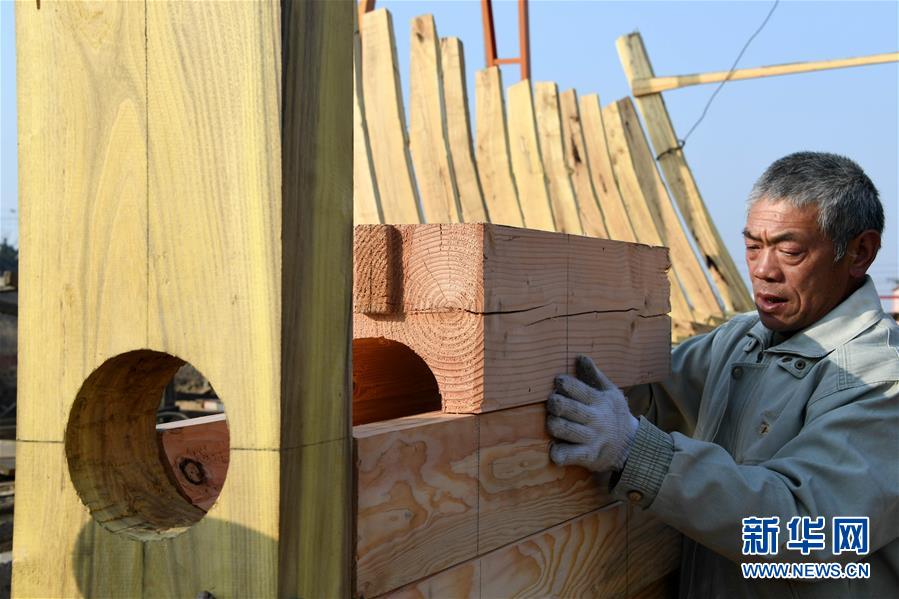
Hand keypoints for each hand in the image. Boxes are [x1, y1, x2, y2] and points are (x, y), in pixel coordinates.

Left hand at [546, 355, 637, 472]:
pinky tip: (554, 448)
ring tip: (552, 421)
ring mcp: (591, 438)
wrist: (631, 446)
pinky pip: (569, 455)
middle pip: (569, 408)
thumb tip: (580, 357)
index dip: (565, 383)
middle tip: (552, 402)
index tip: (558, 381)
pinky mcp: (588, 456)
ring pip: (564, 429)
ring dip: (553, 424)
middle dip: (555, 403)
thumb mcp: (610, 393)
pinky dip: (558, 453)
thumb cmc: (614, 415)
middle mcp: (595, 419)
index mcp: (599, 401)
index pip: (580, 389)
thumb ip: (594, 375)